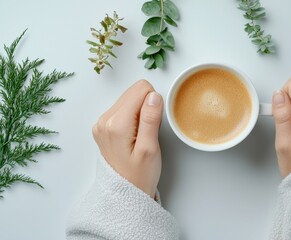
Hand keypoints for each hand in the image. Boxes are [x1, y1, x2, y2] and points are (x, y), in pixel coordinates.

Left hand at [92, 80, 162, 197]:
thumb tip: (153, 95)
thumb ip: (150, 119)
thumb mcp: (150, 149)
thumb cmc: (139, 175)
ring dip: (140, 113)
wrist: (124, 193)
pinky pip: (123, 109)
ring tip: (141, 135)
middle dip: (146, 107)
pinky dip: (133, 117)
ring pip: (129, 99)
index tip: (153, 124)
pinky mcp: (104, 126)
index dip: (154, 104)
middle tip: (148, 132)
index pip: (141, 89)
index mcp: (116, 123)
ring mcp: (102, 122)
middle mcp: (104, 119)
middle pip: (133, 92)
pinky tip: (135, 135)